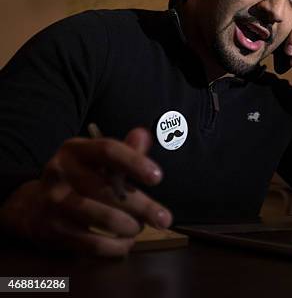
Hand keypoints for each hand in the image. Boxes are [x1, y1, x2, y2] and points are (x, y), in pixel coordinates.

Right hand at [0, 128, 171, 256]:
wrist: (35, 207)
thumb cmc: (80, 178)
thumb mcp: (98, 160)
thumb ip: (126, 150)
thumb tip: (144, 135)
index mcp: (75, 150)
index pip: (108, 150)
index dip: (135, 162)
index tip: (158, 177)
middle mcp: (61, 172)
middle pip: (108, 189)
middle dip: (142, 206)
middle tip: (165, 219)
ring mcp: (54, 202)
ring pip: (102, 218)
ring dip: (129, 226)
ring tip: (139, 228)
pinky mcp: (53, 230)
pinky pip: (93, 243)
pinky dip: (116, 247)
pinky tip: (126, 243)